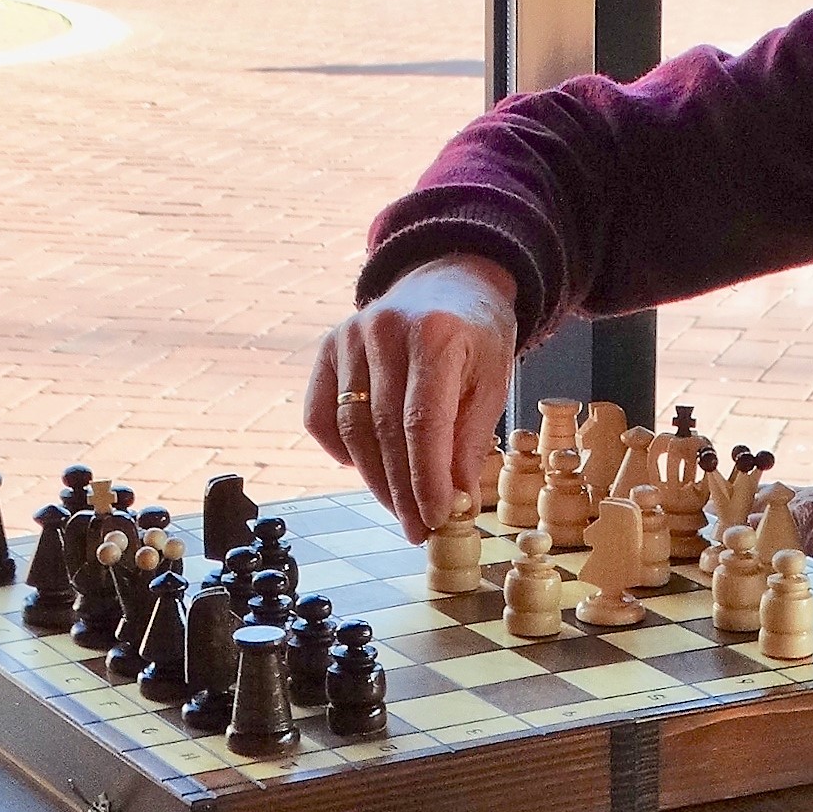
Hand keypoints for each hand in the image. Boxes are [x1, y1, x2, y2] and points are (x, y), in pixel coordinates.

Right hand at [304, 254, 517, 541]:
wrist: (449, 282)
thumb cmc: (477, 336)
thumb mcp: (491, 381)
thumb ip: (470, 439)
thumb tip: (454, 503)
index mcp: (435, 334)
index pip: (423, 422)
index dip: (427, 478)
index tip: (436, 518)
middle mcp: (385, 329)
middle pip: (385, 430)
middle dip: (402, 489)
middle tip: (418, 529)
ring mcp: (349, 335)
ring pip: (352, 428)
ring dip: (374, 479)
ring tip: (399, 510)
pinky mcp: (327, 346)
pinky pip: (321, 414)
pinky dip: (339, 450)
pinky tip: (365, 469)